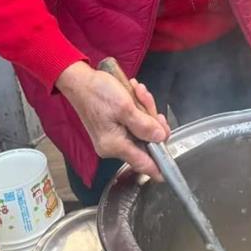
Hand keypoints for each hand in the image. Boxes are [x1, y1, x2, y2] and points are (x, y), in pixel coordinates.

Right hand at [57, 62, 169, 179]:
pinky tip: (133, 93)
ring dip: (144, 109)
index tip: (171, 169)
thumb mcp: (125, 107)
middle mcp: (113, 146)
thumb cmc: (98, 92)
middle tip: (147, 101)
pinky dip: (137, 108)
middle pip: (146, 142)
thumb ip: (144, 125)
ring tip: (137, 91)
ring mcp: (113, 137)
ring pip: (141, 129)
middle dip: (152, 120)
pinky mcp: (113, 128)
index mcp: (115, 146)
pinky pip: (133, 122)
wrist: (79, 81)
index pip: (143, 164)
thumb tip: (160, 138)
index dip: (159, 166)